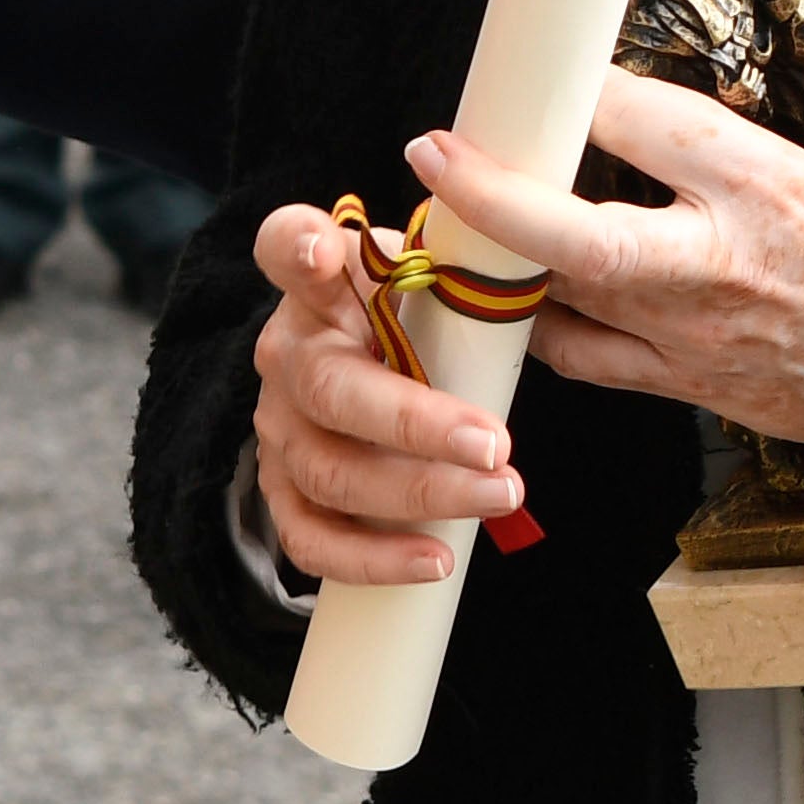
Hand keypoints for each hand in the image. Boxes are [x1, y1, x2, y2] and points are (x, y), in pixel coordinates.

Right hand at [242, 195, 528, 589]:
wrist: (382, 375)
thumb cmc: (419, 320)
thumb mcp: (435, 276)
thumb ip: (461, 262)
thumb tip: (526, 249)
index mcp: (320, 282)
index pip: (284, 244)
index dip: (296, 246)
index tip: (321, 250)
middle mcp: (287, 352)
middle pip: (333, 389)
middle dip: (418, 424)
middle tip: (495, 445)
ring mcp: (278, 426)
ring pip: (331, 472)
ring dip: (420, 493)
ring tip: (500, 496)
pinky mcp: (283, 490)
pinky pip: (310, 538)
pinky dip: (372, 558)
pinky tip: (436, 559)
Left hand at [407, 17, 803, 455]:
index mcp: (764, 186)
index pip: (651, 124)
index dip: (583, 92)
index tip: (540, 62)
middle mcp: (714, 262)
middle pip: (585, 236)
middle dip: (499, 196)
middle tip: (434, 151)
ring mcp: (689, 333)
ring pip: (567, 300)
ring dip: (500, 259)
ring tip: (448, 212)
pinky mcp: (681, 385)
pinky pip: (584, 361)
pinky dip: (537, 326)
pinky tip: (506, 290)